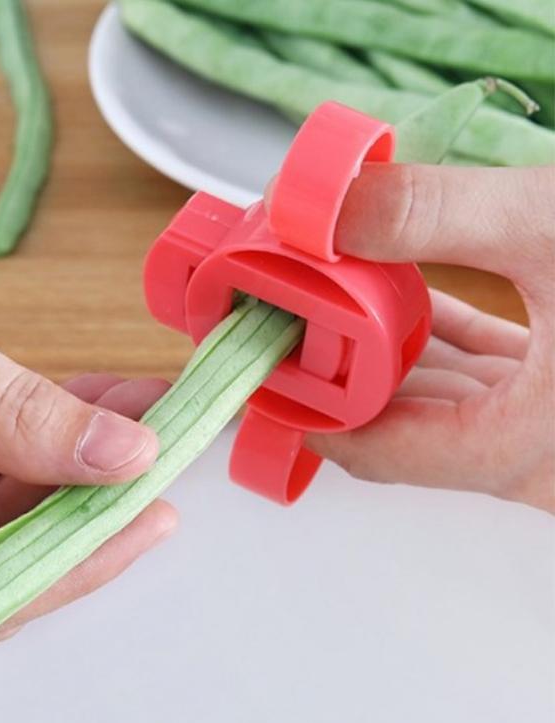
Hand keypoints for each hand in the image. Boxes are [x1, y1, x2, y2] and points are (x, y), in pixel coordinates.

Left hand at [309, 164, 553, 512]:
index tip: (257, 367)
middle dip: (336, 367)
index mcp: (519, 450)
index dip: (304, 408)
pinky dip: (440, 341)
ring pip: (442, 399)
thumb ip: (442, 216)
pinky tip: (406, 300)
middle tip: (280, 317)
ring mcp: (551, 432)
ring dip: (384, 350)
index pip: (372, 449)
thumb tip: (332, 205)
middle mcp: (531, 458)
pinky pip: (486, 377)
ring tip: (326, 298)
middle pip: (399, 422)